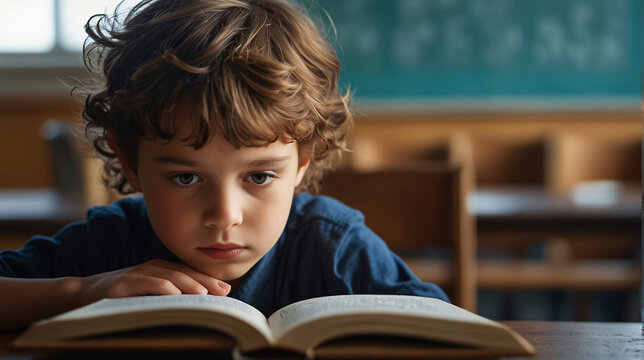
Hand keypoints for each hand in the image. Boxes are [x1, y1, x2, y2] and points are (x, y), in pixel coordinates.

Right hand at [78, 259, 230, 304]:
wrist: (81, 295)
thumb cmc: (120, 297)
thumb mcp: (148, 296)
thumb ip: (169, 297)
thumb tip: (197, 305)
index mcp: (159, 270)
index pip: (189, 274)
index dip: (208, 280)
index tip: (227, 291)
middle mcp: (151, 268)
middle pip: (183, 273)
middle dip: (205, 282)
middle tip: (224, 292)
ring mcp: (136, 274)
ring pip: (168, 277)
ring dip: (188, 285)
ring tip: (205, 294)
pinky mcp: (122, 283)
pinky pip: (145, 284)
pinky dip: (161, 288)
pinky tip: (174, 295)